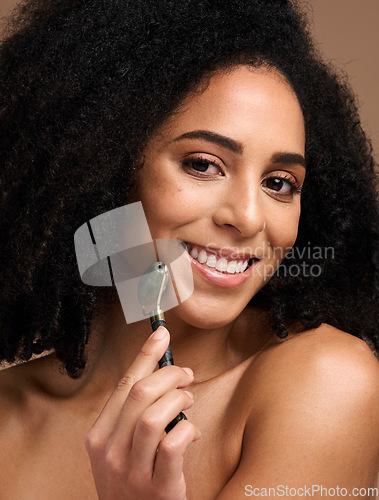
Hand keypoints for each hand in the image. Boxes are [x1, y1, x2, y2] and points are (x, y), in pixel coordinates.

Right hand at [85, 326, 200, 499]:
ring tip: (188, 400)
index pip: (124, 384)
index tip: (161, 333)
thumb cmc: (133, 481)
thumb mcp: (121, 448)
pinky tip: (192, 430)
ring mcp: (131, 471)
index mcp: (99, 436)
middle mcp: (109, 452)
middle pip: (139, 393)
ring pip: (154, 415)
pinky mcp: (157, 488)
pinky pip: (173, 444)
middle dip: (169, 374)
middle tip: (186, 374)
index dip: (145, 355)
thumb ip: (134, 415)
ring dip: (178, 398)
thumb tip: (165, 373)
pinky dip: (187, 428)